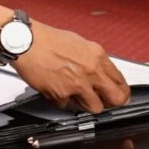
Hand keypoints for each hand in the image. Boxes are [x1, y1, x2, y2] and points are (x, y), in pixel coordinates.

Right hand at [12, 24, 130, 111]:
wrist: (27, 43)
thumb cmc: (48, 40)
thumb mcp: (80, 44)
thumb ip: (93, 60)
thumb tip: (101, 74)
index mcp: (97, 56)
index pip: (120, 80)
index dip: (121, 90)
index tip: (120, 94)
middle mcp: (91, 71)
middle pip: (116, 99)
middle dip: (113, 103)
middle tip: (108, 103)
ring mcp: (77, 85)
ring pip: (95, 108)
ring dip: (88, 104)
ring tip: (78, 96)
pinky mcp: (61, 95)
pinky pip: (69, 106)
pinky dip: (64, 100)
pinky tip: (58, 89)